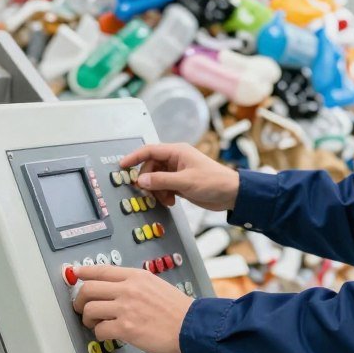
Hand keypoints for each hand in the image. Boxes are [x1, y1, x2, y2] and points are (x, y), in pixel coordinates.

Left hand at [72, 265, 192, 352]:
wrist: (192, 326)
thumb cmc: (178, 310)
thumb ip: (136, 285)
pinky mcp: (126, 328)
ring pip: (90, 309)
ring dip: (87, 318)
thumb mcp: (156, 285)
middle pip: (89, 289)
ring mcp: (126, 308)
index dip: (84, 272)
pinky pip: (100, 330)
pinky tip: (107, 334)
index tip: (75, 273)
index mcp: (136, 276)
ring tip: (94, 323)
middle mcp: (128, 289)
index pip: (102, 270)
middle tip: (80, 307)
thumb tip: (117, 290)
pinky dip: (100, 334)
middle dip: (79, 300)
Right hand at [121, 143, 239, 210]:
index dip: (134, 157)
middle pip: (151, 167)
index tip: (122, 166)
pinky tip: (171, 201)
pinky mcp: (180, 182)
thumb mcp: (185, 182)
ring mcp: (177, 171)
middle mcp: (176, 160)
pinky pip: (163, 186)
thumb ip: (161, 181)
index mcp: (177, 152)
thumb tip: (141, 181)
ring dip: (157, 190)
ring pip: (156, 179)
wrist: (231, 194)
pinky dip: (163, 194)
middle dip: (148, 181)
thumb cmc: (214, 182)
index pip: (149, 151)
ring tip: (166, 199)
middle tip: (149, 192)